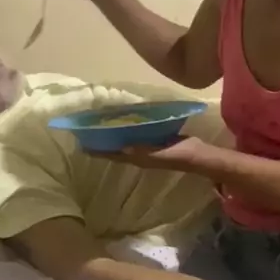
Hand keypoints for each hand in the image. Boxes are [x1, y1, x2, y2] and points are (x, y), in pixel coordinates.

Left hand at [88, 136, 204, 172]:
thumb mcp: (162, 154)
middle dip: (101, 142)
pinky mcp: (155, 141)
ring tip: (101, 125)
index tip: (81, 145)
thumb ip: (143, 151)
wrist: (199, 156)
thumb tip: (122, 148)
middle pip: (115, 149)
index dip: (98, 151)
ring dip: (112, 136)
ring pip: (124, 142)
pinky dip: (127, 130)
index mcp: (138, 157)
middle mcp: (139, 154)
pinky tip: (126, 121)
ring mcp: (147, 148)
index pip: (113, 155)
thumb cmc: (180, 154)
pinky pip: (135, 135)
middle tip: (86, 131)